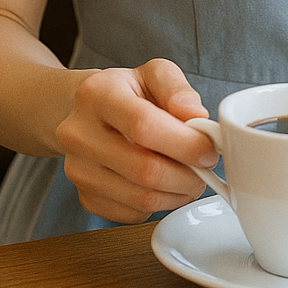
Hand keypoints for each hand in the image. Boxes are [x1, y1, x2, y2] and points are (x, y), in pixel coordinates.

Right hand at [55, 60, 219, 222]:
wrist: (91, 112)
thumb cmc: (128, 92)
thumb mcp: (154, 74)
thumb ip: (178, 90)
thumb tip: (195, 117)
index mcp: (96, 94)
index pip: (142, 125)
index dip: (184, 143)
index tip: (209, 148)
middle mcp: (78, 134)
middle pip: (144, 169)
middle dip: (188, 174)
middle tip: (206, 167)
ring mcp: (78, 169)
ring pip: (141, 199)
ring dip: (178, 193)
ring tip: (191, 177)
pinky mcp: (85, 197)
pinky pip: (133, 214)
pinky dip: (159, 205)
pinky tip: (165, 186)